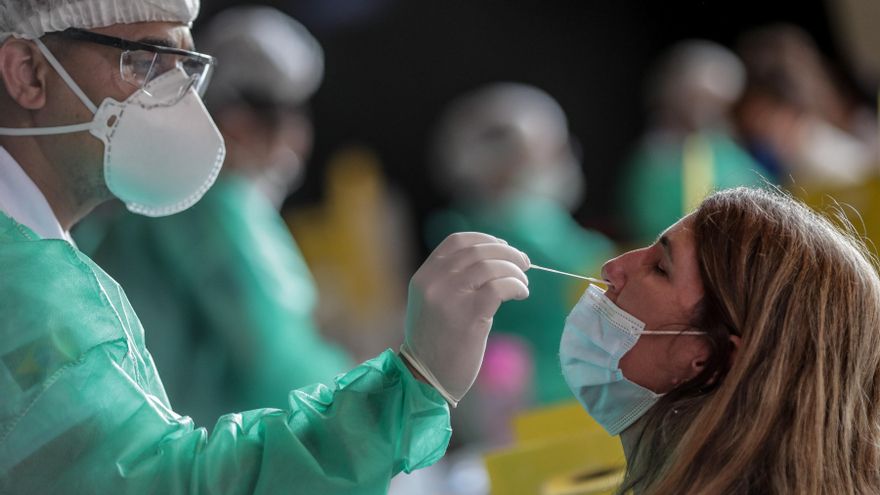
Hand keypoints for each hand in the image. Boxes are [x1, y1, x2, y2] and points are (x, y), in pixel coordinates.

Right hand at [400, 232, 529, 405]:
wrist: (427, 377)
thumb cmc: (436, 341)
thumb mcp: (431, 303)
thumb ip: (450, 280)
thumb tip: (492, 260)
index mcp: (424, 277)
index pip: (456, 242)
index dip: (485, 240)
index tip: (503, 248)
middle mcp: (434, 283)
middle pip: (478, 251)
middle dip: (507, 253)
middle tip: (524, 264)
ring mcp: (450, 298)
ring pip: (491, 266)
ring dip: (515, 270)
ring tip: (523, 283)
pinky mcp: (469, 315)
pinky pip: (500, 287)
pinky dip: (516, 285)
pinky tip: (521, 294)